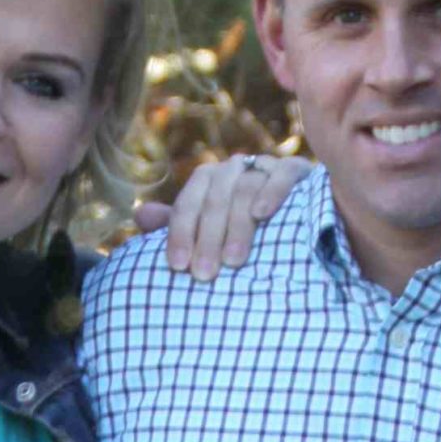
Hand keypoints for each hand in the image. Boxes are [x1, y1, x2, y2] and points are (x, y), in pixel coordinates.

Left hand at [132, 152, 310, 279]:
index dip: (180, 233)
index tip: (178, 267)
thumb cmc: (245, 235)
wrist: (302, 223)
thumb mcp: (210, 234)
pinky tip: (262, 214)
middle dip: (207, 238)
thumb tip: (139, 215)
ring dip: (236, 225)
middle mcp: (234, 168)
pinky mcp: (297, 170)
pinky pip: (282, 175)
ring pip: (244, 189)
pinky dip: (271, 192)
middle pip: (214, 198)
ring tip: (233, 261)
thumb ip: (177, 226)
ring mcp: (265, 167)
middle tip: (204, 275)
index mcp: (209, 180)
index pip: (188, 202)